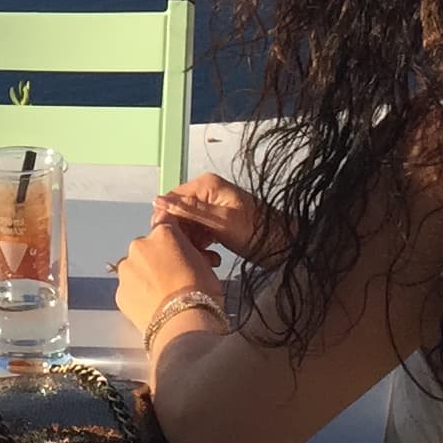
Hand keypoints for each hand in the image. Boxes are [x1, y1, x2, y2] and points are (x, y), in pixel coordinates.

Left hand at [112, 220, 226, 343]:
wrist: (184, 323)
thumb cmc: (201, 292)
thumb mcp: (204, 263)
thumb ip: (188, 250)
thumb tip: (185, 253)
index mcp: (162, 233)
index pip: (165, 222)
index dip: (174, 236)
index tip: (179, 248)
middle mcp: (139, 246)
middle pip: (148, 247)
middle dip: (158, 259)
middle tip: (175, 277)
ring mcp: (126, 270)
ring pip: (135, 268)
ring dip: (145, 277)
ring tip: (163, 296)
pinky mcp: (120, 292)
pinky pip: (129, 289)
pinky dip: (138, 295)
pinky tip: (153, 306)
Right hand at [153, 173, 283, 267]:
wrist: (285, 247)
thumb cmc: (258, 232)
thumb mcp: (220, 222)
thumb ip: (189, 210)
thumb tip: (158, 200)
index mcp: (206, 185)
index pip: (171, 199)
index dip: (167, 221)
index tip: (168, 242)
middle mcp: (207, 192)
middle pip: (178, 214)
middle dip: (181, 235)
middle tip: (191, 253)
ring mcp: (212, 207)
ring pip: (187, 226)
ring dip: (191, 243)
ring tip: (205, 258)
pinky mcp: (217, 222)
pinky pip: (198, 233)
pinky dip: (201, 246)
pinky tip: (210, 258)